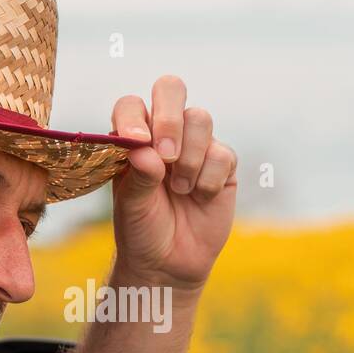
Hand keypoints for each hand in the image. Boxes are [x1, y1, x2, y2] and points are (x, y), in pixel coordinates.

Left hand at [109, 76, 236, 291]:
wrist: (168, 263)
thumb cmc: (141, 229)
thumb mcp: (131, 206)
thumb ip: (137, 177)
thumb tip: (147, 151)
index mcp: (133, 137)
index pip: (132, 105)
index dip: (135, 117)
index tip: (137, 143)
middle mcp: (164, 133)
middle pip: (171, 89)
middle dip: (171, 119)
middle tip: (167, 156)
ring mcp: (195, 145)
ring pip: (200, 119)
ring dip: (190, 158)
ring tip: (179, 190)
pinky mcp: (222, 163)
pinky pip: (222, 154)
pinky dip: (208, 180)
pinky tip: (199, 197)